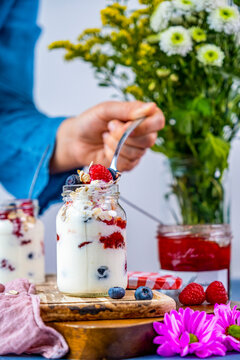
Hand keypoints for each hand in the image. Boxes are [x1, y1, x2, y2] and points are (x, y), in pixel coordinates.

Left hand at [50, 101, 164, 172]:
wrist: (76, 140)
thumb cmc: (91, 121)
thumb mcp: (106, 109)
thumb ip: (127, 109)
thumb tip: (151, 107)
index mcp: (141, 116)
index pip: (158, 121)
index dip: (146, 126)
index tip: (127, 125)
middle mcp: (143, 133)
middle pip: (149, 140)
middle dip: (124, 136)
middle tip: (109, 127)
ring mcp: (136, 150)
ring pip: (136, 153)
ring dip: (116, 145)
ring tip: (105, 136)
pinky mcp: (128, 163)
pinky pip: (127, 164)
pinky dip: (112, 156)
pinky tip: (106, 148)